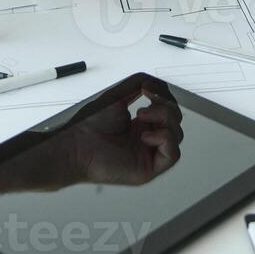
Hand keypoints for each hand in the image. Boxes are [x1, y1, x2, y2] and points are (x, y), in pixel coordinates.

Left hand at [62, 92, 183, 185]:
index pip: (167, 110)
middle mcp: (147, 140)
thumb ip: (138, 84)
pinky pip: (173, 154)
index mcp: (141, 125)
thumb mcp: (118, 96)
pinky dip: (164, 139)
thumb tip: (156, 84)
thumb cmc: (90, 126)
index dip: (163, 97)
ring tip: (141, 118)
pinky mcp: (149, 169)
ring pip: (177, 135)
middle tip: (146, 104)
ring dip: (164, 121)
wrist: (77, 145)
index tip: (148, 88)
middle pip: (175, 121)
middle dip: (165, 107)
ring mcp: (149, 154)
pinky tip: (145, 136)